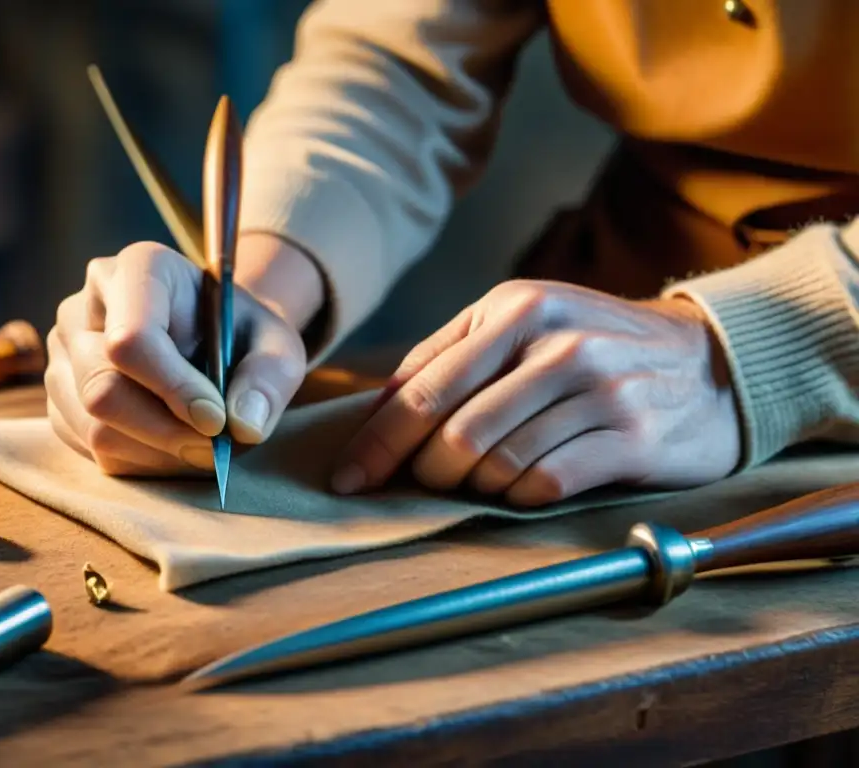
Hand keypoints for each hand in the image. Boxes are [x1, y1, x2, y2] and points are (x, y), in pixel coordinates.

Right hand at [45, 241, 306, 474]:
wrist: (216, 343)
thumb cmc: (244, 337)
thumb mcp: (278, 346)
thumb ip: (269, 380)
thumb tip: (242, 426)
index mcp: (139, 269)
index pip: (130, 338)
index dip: (172, 388)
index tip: (216, 421)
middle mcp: (86, 306)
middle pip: (102, 388)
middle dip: (165, 432)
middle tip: (216, 449)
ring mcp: (64, 354)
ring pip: (92, 426)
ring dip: (156, 454)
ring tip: (202, 448)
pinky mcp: (60, 399)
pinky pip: (88, 449)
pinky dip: (139, 463)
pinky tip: (173, 448)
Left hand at [331, 280, 740, 504]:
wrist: (710, 363)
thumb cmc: (596, 345)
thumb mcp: (525, 321)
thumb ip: (449, 353)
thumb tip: (376, 408)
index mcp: (516, 309)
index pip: (423, 387)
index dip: (377, 442)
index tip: (347, 479)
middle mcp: (556, 343)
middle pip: (453, 433)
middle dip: (424, 471)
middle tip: (426, 481)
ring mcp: (599, 389)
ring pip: (495, 464)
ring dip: (475, 485)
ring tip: (485, 477)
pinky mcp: (631, 437)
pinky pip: (543, 485)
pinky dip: (518, 496)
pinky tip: (525, 484)